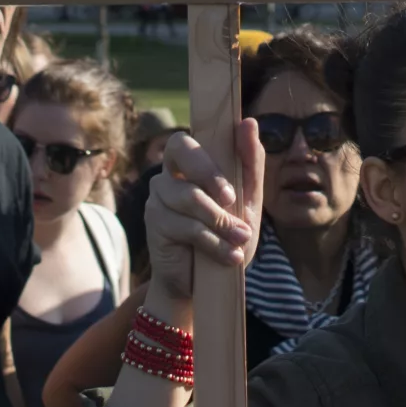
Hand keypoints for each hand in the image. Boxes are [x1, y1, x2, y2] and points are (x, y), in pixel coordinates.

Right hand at [141, 118, 265, 324]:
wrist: (207, 284)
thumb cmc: (226, 236)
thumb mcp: (248, 202)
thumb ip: (250, 163)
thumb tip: (249, 122)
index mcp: (189, 165)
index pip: (187, 140)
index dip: (207, 153)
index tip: (230, 181)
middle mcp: (168, 176)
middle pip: (179, 151)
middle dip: (209, 173)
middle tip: (231, 200)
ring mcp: (157, 199)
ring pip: (189, 196)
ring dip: (221, 221)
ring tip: (241, 239)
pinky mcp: (155, 224)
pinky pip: (186, 226)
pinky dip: (214, 241)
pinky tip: (230, 255)